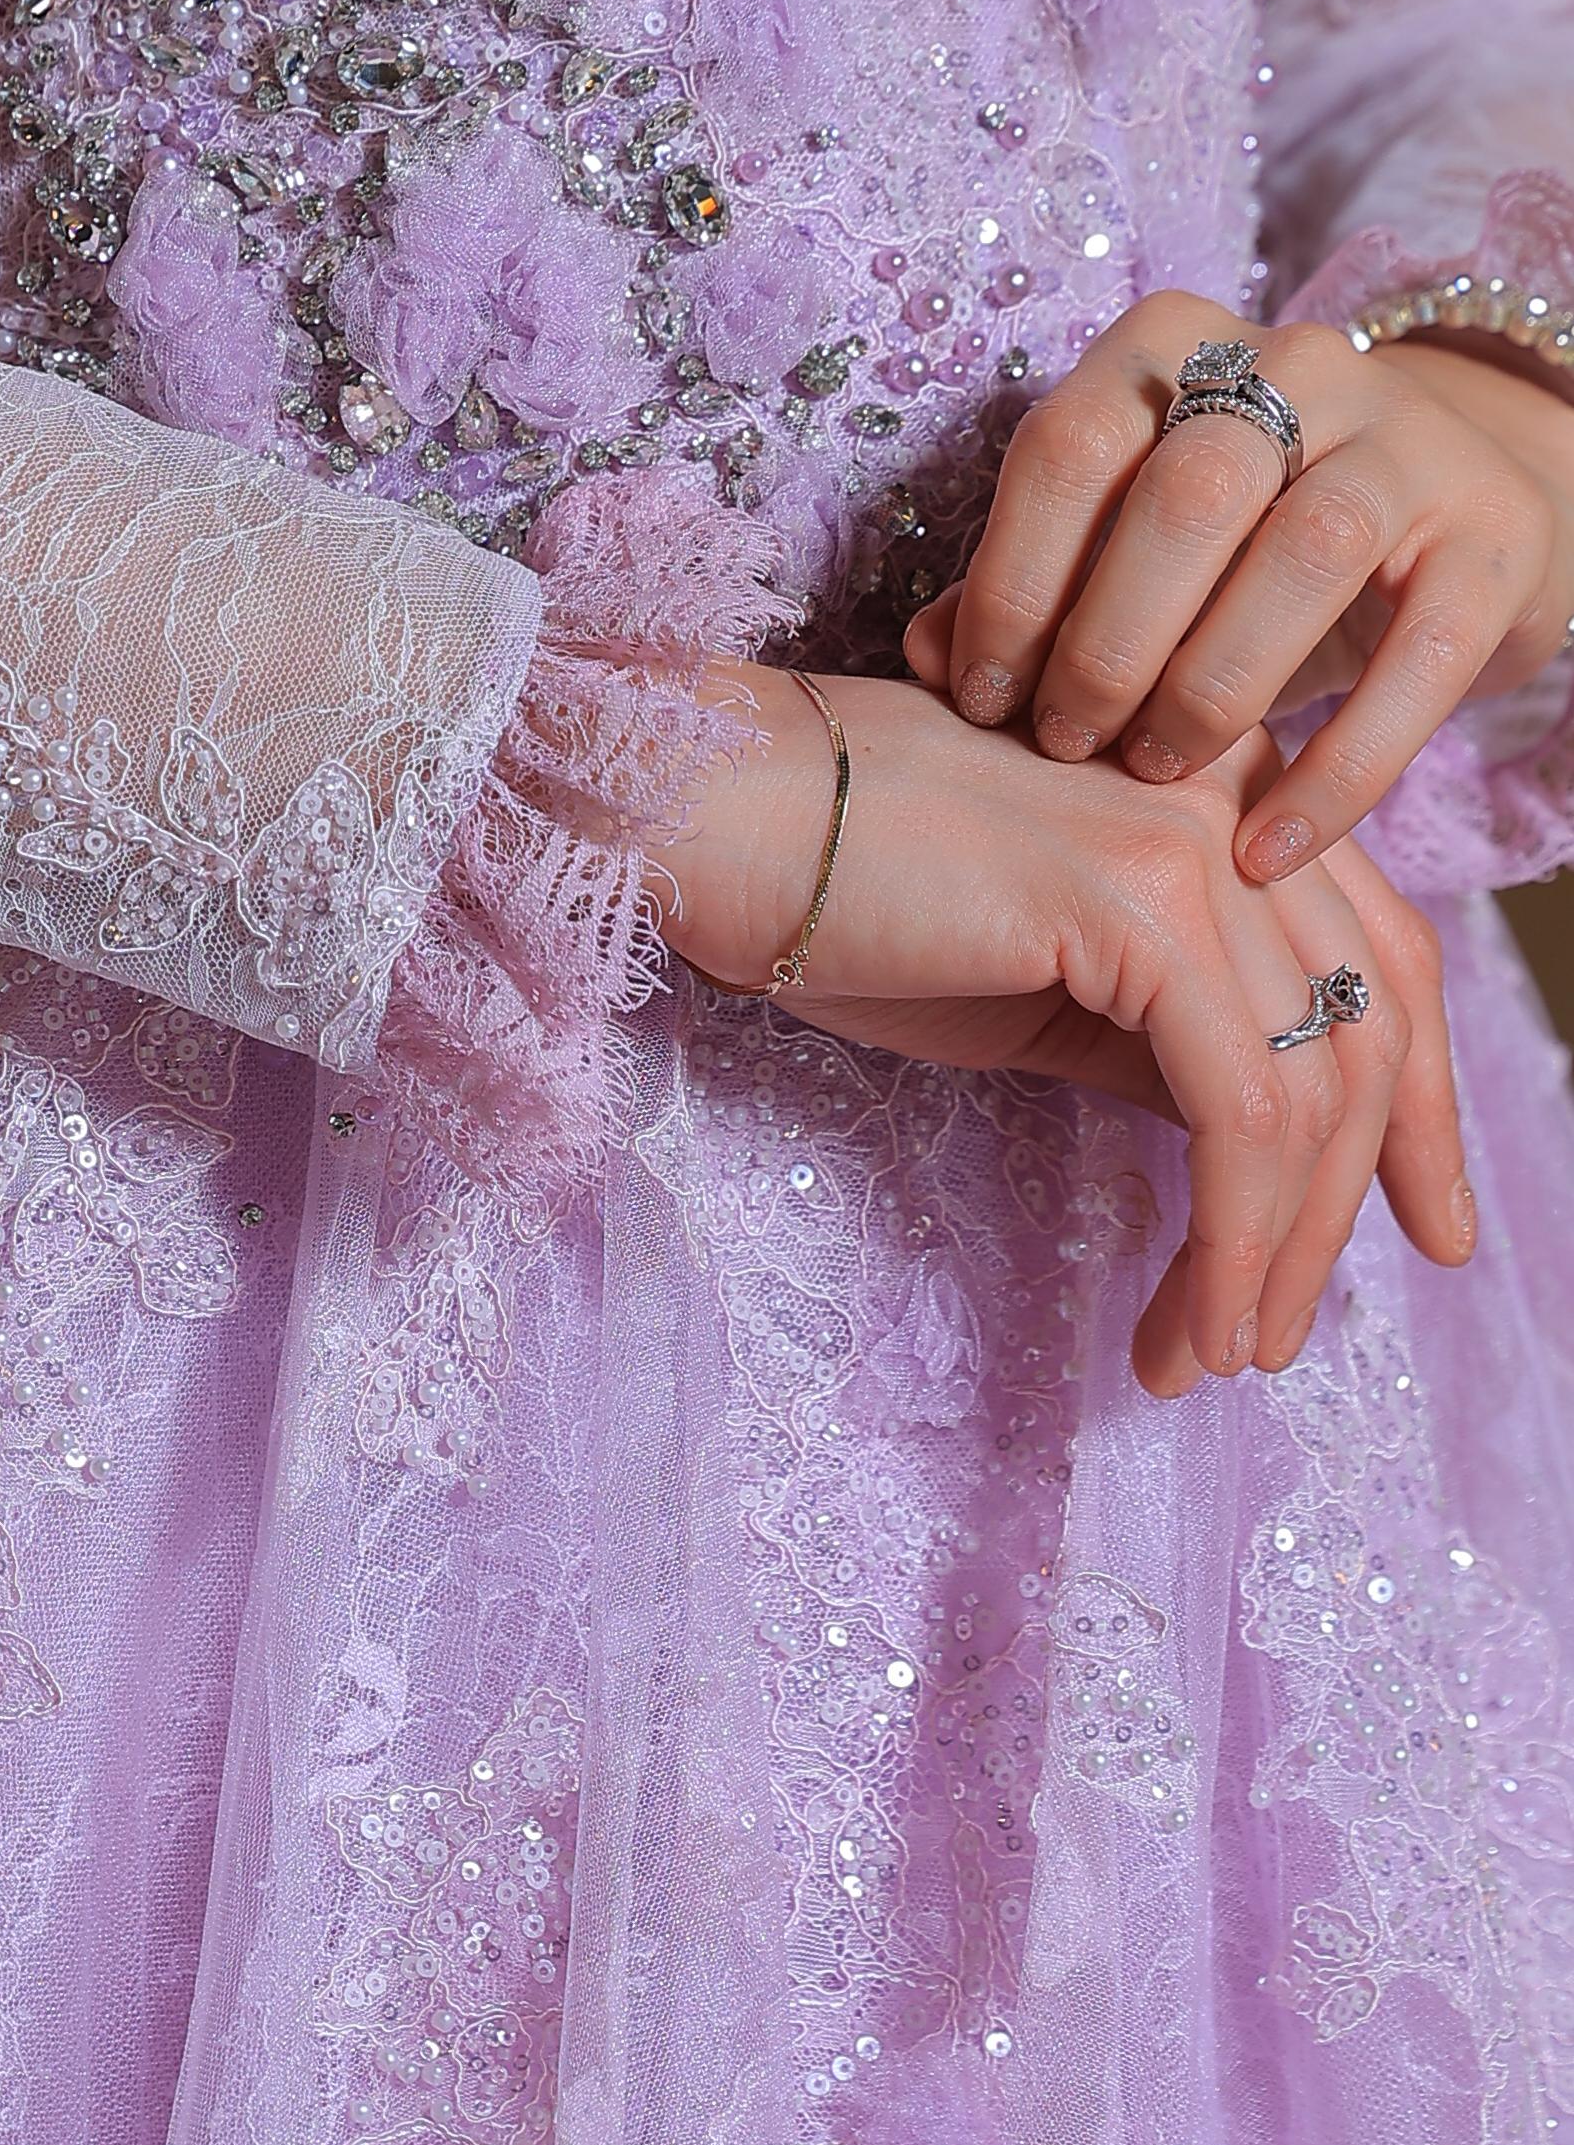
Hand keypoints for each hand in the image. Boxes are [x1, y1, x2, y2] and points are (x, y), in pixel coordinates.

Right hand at [653, 669, 1473, 1398]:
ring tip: (1214, 1353)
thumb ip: (1162, 1033)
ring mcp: (1191, 839)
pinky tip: (1189, 1318)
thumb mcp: (1044, 979)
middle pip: (1378, 1018)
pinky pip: (1239, 1109)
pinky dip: (1231, 1235)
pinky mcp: (1138, 907)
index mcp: (1217, 791)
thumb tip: (1251, 1149)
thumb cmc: (848, 894)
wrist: (715, 813)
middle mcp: (1230, 794)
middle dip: (1378, 1193)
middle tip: (1306, 1329)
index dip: (1424, 1102)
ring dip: (1276, 1254)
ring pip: (1314, 1087)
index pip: (1378, 951)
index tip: (1430, 1225)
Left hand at [906, 291, 1573, 883]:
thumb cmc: (1247, 538)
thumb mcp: (1135, 540)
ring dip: (1212, 685)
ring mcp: (1411, 444)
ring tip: (1158, 776)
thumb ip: (1032, 582)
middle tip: (1069, 742)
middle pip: (1185, 494)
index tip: (982, 700)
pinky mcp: (1493, 541)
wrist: (1453, 507)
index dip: (1013, 584)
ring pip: (1305, 552)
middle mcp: (1299, 362)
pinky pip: (1417, 664)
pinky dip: (1337, 772)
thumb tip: (927, 654)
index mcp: (1175, 343)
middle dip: (1108, 638)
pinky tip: (1268, 848)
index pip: (1069, 447)